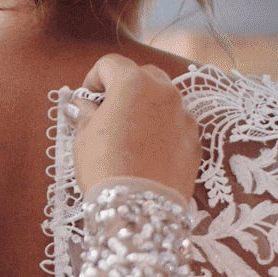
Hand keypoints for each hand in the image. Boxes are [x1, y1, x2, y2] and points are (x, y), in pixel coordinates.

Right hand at [72, 54, 200, 202]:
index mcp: (133, 83)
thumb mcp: (83, 139)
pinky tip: (145, 154)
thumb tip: (83, 106)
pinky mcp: (194, 140)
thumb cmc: (105, 170)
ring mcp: (183, 116)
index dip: (93, 79)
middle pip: (142, 75)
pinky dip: (160, 131)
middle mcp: (164, 92)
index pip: (110, 64)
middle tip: (107, 113)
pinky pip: (174, 125)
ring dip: (144, 109)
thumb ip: (85, 114)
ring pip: (162, 100)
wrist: (138, 209)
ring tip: (127, 136)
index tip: (86, 98)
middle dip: (123, 88)